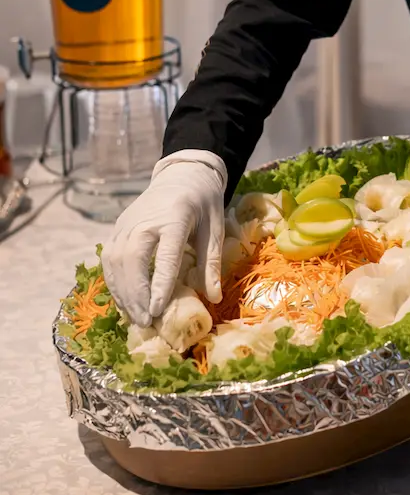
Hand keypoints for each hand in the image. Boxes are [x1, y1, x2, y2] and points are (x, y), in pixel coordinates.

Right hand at [101, 150, 225, 326]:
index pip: (164, 255)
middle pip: (132, 260)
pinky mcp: (118, 227)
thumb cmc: (202, 202)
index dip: (159, 284)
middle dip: (136, 294)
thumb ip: (211, 262)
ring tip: (135, 318)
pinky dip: (114, 283)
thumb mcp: (214, 228)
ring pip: (115, 262)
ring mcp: (127, 223)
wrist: (182, 174)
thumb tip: (214, 298)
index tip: (157, 310)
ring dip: (123, 293)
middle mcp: (144, 220)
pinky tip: (125, 301)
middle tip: (145, 321)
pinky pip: (109, 259)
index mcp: (174, 217)